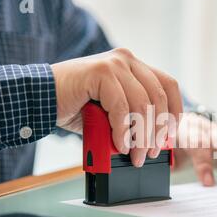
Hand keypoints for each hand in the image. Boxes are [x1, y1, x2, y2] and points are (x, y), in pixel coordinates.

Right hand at [51, 48, 182, 166]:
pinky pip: (121, 108)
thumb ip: (134, 121)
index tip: (171, 136)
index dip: (175, 113)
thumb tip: (155, 143)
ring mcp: (115, 64)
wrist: (41, 98)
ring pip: (143, 104)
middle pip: (159, 97)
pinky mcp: (101, 72)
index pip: (168, 86)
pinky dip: (123, 131)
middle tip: (152, 153)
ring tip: (136, 156)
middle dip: (159, 130)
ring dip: (142, 136)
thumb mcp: (113, 115)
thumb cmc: (76, 107)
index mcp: (134, 67)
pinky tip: (120, 145)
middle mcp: (127, 60)